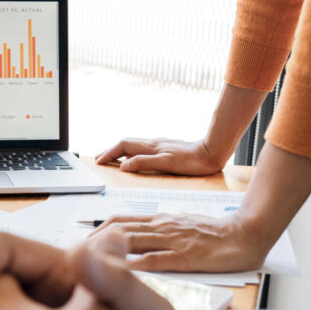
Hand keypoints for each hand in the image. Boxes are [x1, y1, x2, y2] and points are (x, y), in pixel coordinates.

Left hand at [88, 211, 268, 272]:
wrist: (247, 234)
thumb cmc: (214, 236)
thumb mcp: (179, 228)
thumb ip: (156, 234)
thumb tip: (129, 243)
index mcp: (159, 221)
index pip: (118, 222)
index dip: (94, 232)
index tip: (76, 246)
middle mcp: (161, 227)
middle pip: (117, 229)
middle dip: (91, 243)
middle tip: (71, 258)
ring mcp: (172, 240)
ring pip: (131, 240)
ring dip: (104, 252)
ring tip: (83, 265)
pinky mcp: (186, 257)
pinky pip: (155, 260)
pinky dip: (133, 267)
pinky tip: (115, 275)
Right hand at [95, 137, 223, 174]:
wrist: (211, 153)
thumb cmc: (191, 161)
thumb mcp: (165, 163)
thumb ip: (143, 163)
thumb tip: (123, 166)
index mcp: (151, 146)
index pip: (123, 146)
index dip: (109, 153)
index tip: (99, 161)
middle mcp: (153, 143)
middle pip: (126, 143)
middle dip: (110, 150)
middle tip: (99, 158)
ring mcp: (160, 145)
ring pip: (134, 145)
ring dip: (119, 151)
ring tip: (111, 158)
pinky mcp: (166, 148)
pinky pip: (142, 149)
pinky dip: (131, 153)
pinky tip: (133, 158)